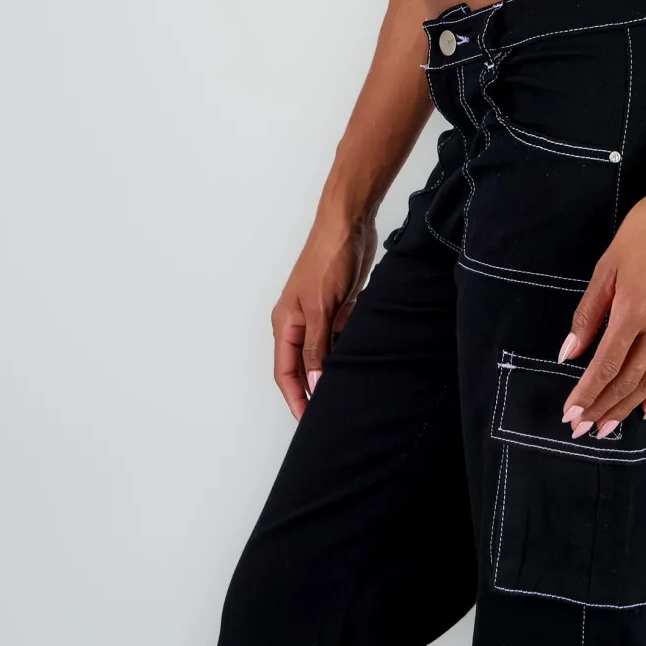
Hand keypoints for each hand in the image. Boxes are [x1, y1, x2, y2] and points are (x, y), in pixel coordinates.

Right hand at [270, 214, 376, 419]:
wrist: (350, 223)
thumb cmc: (328, 256)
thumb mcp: (322, 307)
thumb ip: (317, 347)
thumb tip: (312, 385)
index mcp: (285, 323)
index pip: (285, 373)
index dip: (294, 399)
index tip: (308, 422)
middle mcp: (299, 323)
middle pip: (302, 367)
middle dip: (311, 391)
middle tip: (330, 415)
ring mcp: (320, 316)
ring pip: (322, 355)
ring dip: (331, 373)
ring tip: (346, 396)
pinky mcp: (339, 308)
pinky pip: (340, 340)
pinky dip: (346, 352)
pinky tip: (360, 364)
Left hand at [555, 176, 645, 437]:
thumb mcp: (608, 267)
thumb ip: (588, 313)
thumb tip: (569, 352)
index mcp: (633, 311)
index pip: (605, 365)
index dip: (586, 394)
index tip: (571, 414)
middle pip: (627, 380)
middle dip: (602, 408)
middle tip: (582, 430)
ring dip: (627, 408)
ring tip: (608, 428)